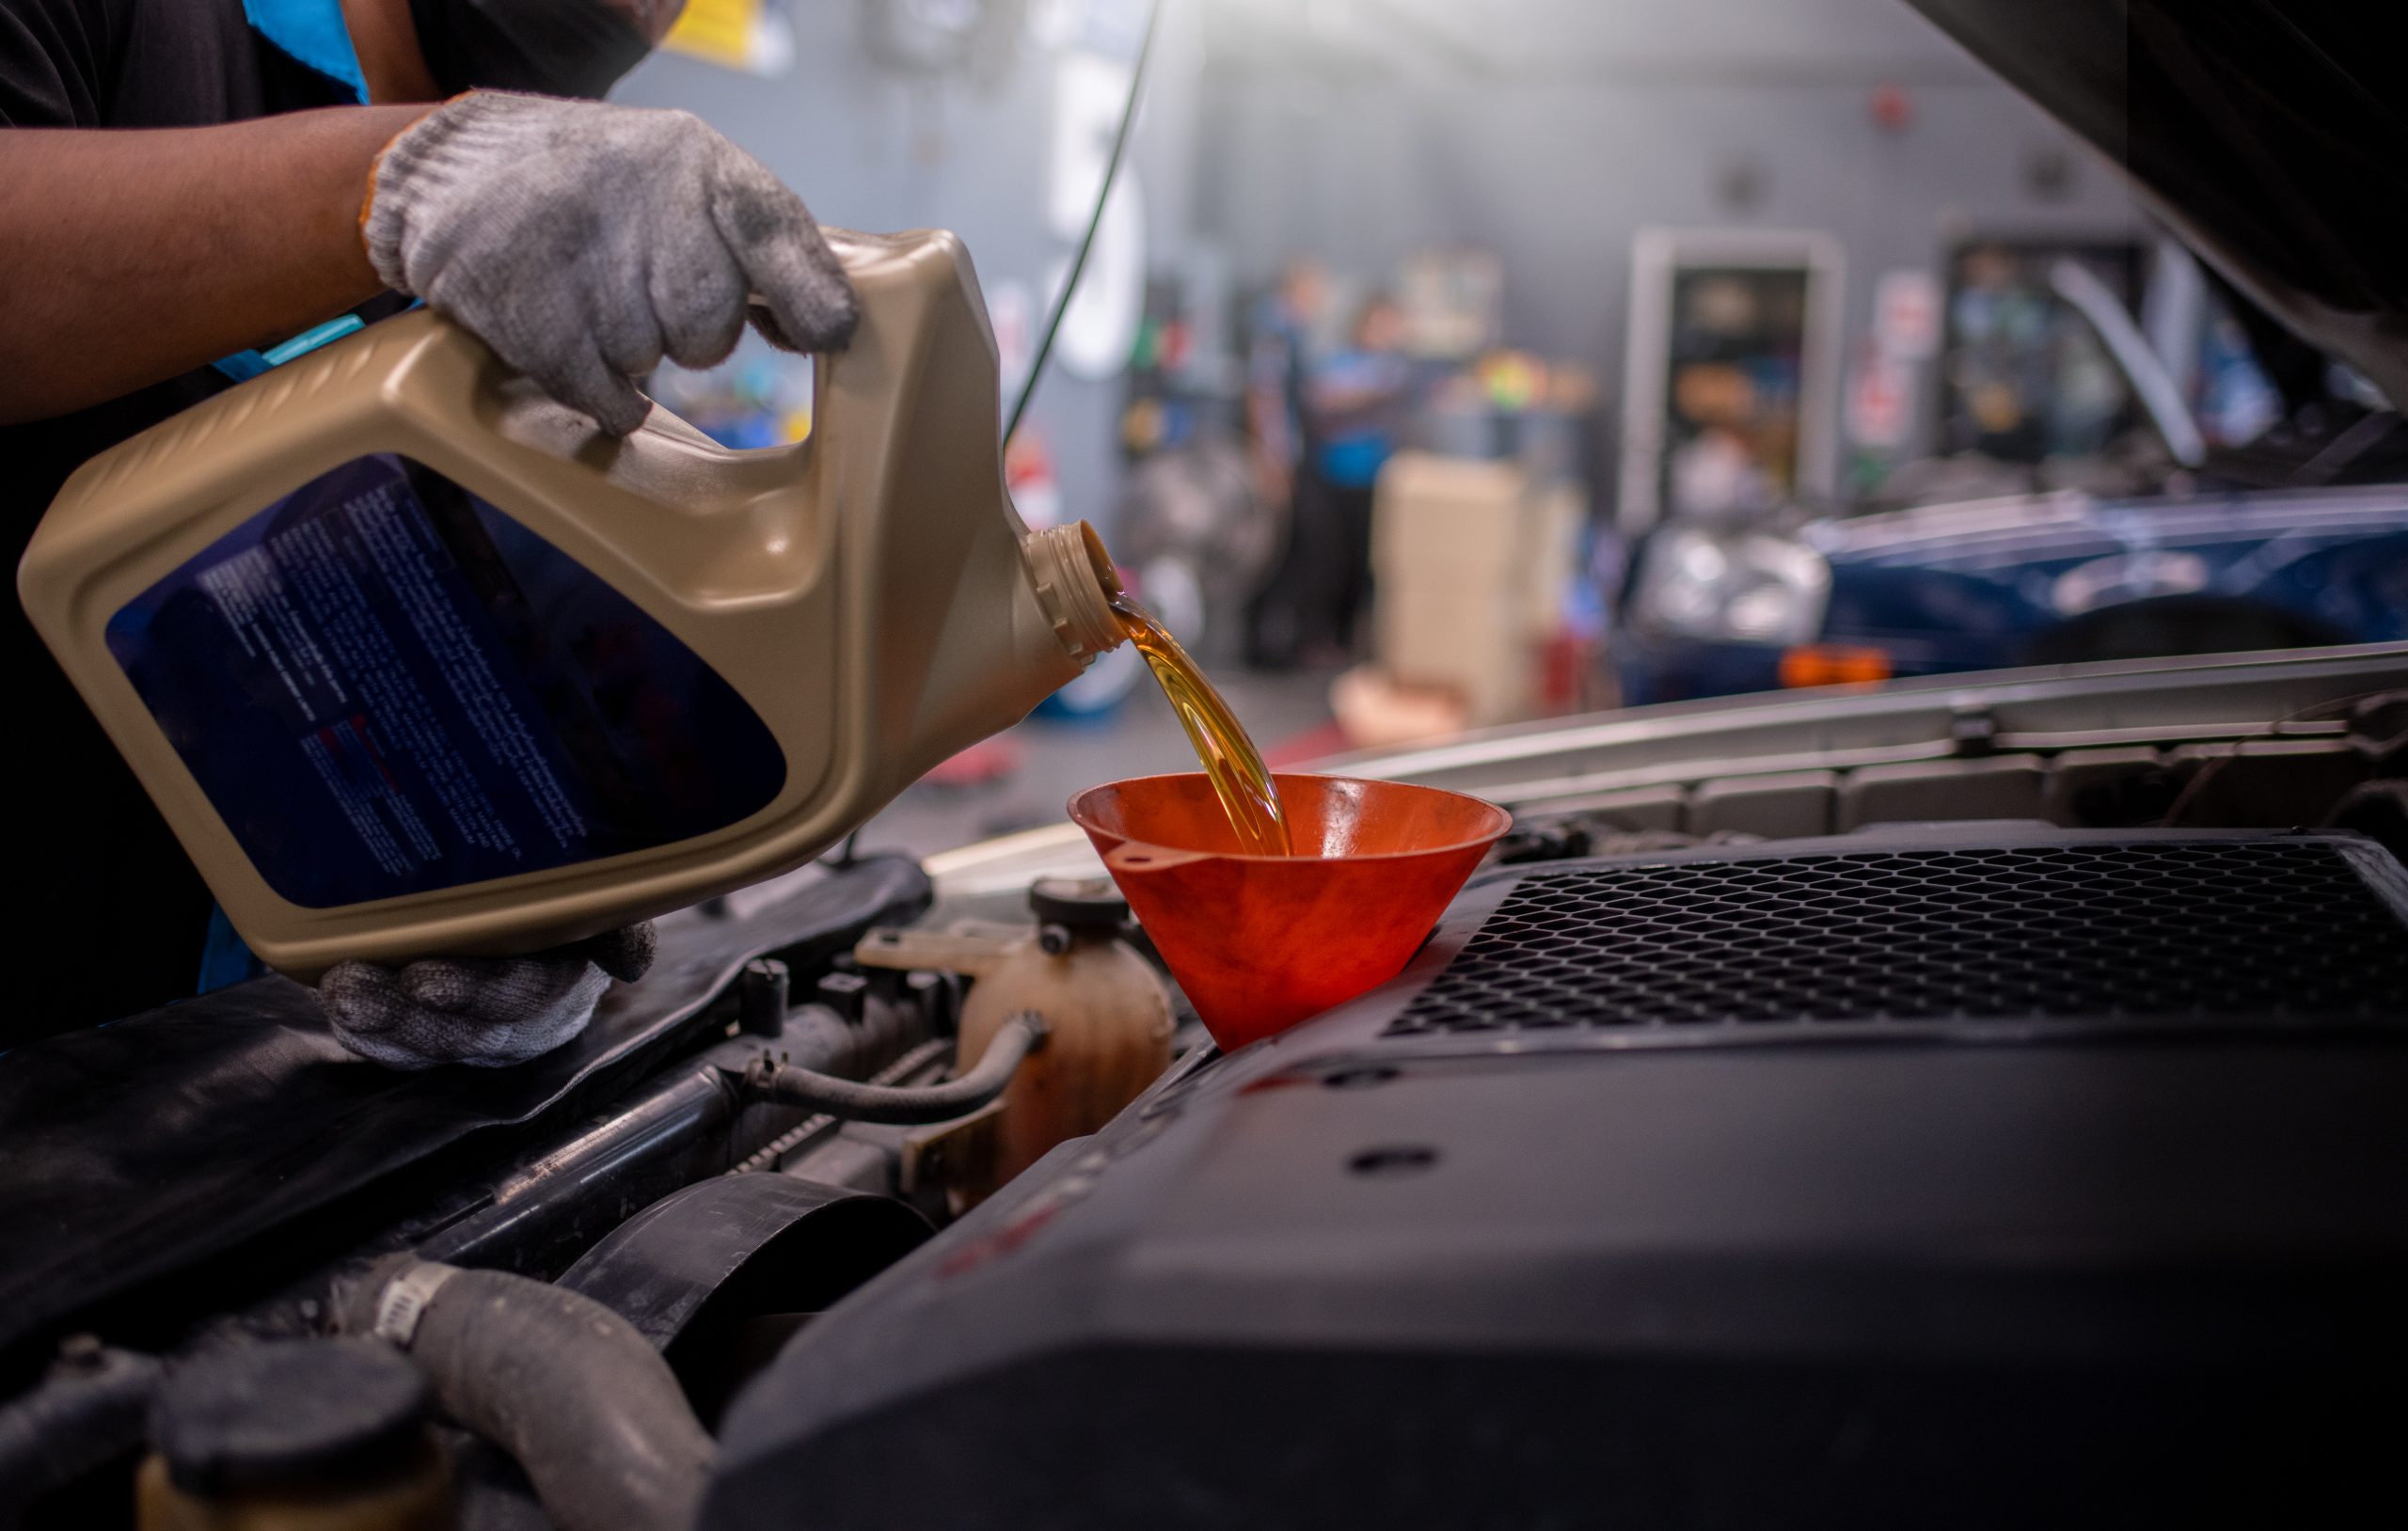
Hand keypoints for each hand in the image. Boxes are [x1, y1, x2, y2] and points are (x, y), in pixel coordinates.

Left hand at [320, 923, 656, 1069]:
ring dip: (380, 1027)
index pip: (529, 995)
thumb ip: (621, 924)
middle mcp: (525, 1025)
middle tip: (353, 987)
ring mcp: (480, 1037)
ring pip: (431, 1046)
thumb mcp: (609, 908)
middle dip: (408, 1015)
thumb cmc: (577, 908)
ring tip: (337, 994)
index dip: (478, 992)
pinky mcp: (440, 1039)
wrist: (560, 929)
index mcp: (569, 986)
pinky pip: (407, 1052)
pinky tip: (337, 1011)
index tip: (426, 979)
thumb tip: (629, 961)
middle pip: (469, 1031)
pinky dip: (370, 1038)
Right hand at [362, 92, 856, 435]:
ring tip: (592, 289)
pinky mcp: (531, 316)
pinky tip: (573, 336)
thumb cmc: (606, 190)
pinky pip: (605, 396)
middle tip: (645, 288)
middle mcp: (644, 201)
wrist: (458, 171)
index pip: (774, 231)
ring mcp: (583, 260)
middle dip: (687, 330)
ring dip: (631, 348)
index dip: (810, 294)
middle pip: (710, 327)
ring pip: (651, 360)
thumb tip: (828, 331)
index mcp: (699, 165)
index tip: (832, 336)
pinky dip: (600, 390)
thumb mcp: (689, 180)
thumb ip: (760, 247)